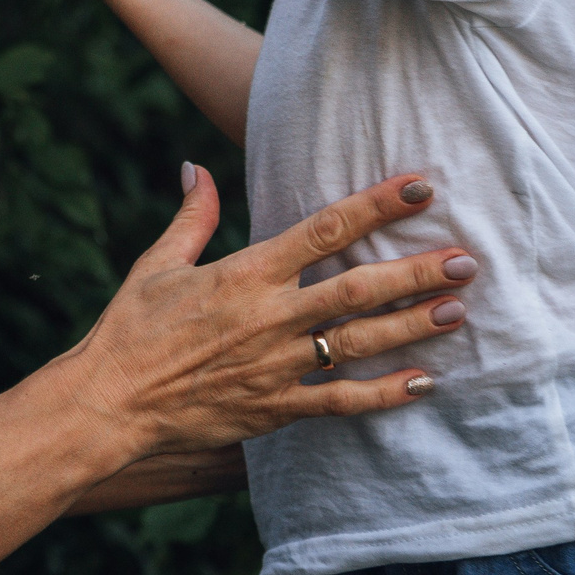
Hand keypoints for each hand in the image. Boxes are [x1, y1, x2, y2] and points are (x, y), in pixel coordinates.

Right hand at [69, 169, 469, 457]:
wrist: (109, 403)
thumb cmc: (129, 329)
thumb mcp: (157, 264)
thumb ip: (190, 216)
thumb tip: (195, 166)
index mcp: (245, 272)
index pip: (325, 229)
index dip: (377, 205)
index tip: (420, 187)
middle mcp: (269, 317)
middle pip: (358, 288)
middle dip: (416, 273)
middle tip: (466, 260)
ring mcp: (276, 366)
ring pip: (360, 344)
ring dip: (413, 327)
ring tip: (458, 311)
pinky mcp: (276, 408)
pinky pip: (341, 402)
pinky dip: (385, 395)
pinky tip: (423, 384)